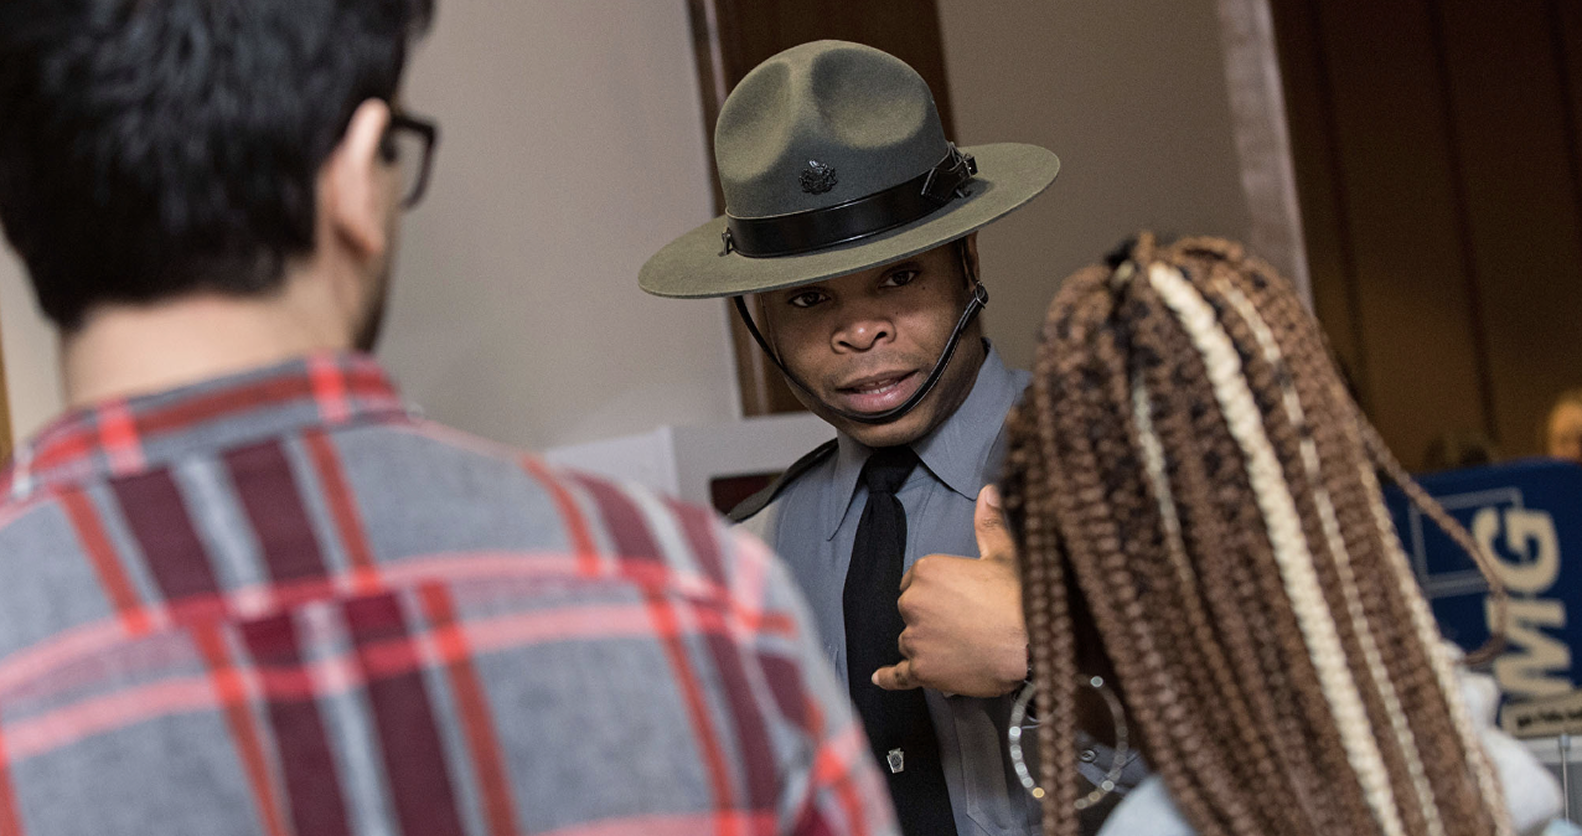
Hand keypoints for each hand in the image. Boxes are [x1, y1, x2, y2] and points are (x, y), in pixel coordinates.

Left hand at [871, 485, 1028, 697]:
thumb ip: (989, 523)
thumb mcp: (1004, 555)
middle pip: (912, 610)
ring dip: (927, 643)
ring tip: (960, 647)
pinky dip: (889, 677)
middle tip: (965, 622)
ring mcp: (915, 638)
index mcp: (927, 570)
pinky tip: (880, 678)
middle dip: (931, 616)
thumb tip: (988, 491)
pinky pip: (898, 674)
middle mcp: (913, 602)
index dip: (937, 590)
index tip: (957, 598)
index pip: (917, 580)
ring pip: (911, 640)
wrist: (1032, 646)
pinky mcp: (921, 670)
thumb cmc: (1018, 599)